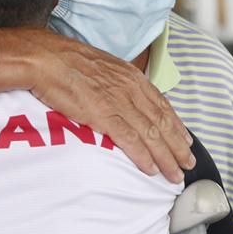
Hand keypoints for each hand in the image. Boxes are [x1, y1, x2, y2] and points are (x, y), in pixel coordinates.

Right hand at [25, 34, 194, 182]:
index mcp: (130, 76)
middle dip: (178, 146)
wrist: (45, 58)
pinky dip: (143, 156)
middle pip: (162, 122)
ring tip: (174, 174)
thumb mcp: (100, 67)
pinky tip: (151, 168)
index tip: (185, 141)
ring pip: (151, 134)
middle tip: (187, 164)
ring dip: (166, 157)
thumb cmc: (65, 61)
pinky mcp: (104, 114)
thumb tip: (117, 96)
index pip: (162, 105)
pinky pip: (130, 139)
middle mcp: (130, 88)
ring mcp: (119, 101)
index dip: (176, 126)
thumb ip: (114, 82)